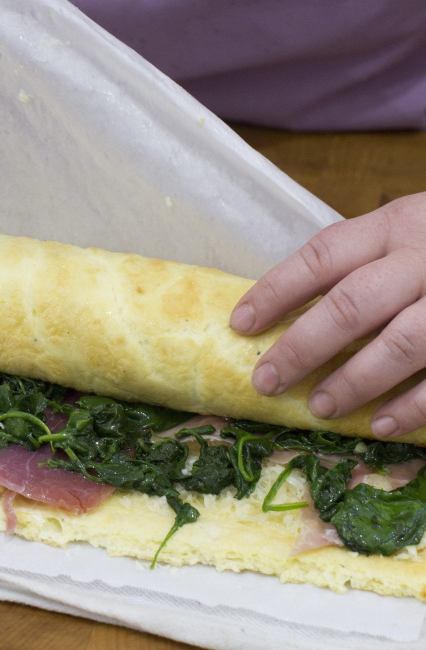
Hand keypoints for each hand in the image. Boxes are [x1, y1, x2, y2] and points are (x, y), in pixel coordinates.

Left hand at [230, 193, 425, 437]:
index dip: (276, 290)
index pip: (323, 255)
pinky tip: (383, 425)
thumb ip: (362, 261)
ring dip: (353, 382)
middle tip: (266, 380)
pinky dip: (413, 405)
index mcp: (398, 224)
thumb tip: (286, 311)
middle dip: (302, 347)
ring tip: (318, 407)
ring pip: (401, 344)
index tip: (239, 323)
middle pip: (352, 304)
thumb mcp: (408, 231)